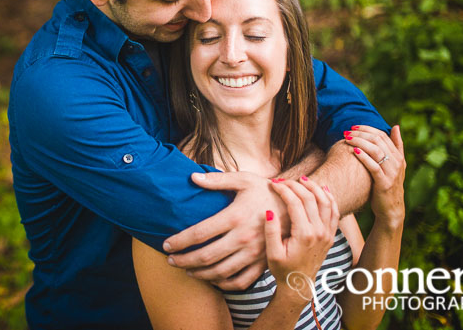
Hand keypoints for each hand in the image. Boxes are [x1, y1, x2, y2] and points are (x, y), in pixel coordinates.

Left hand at [163, 171, 286, 289]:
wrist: (297, 207)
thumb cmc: (265, 190)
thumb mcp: (243, 179)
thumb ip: (217, 180)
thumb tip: (192, 177)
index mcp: (235, 217)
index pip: (200, 233)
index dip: (180, 241)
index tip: (166, 244)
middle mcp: (244, 238)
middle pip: (206, 256)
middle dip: (184, 260)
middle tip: (170, 260)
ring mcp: (254, 254)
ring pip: (221, 272)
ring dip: (200, 274)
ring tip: (187, 270)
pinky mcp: (263, 263)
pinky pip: (241, 282)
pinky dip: (224, 285)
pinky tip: (212, 279)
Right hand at [265, 179, 338, 299]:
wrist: (300, 283)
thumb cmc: (283, 269)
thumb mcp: (272, 253)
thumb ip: (271, 231)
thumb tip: (270, 211)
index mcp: (304, 234)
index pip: (295, 203)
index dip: (283, 190)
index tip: (273, 184)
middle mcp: (319, 232)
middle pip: (310, 198)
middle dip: (296, 185)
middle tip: (284, 180)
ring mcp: (327, 233)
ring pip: (325, 202)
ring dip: (314, 187)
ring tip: (302, 179)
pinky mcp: (330, 234)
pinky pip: (334, 211)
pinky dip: (329, 197)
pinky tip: (322, 189)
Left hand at [345, 124, 405, 226]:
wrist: (390, 209)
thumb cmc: (387, 184)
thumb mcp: (395, 165)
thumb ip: (396, 146)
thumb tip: (396, 126)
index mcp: (398, 157)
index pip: (382, 135)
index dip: (367, 129)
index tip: (353, 127)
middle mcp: (397, 163)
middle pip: (378, 141)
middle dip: (361, 134)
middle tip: (347, 132)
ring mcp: (391, 173)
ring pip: (376, 151)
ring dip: (360, 142)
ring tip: (347, 139)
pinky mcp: (384, 183)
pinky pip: (374, 167)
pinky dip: (364, 157)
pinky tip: (354, 151)